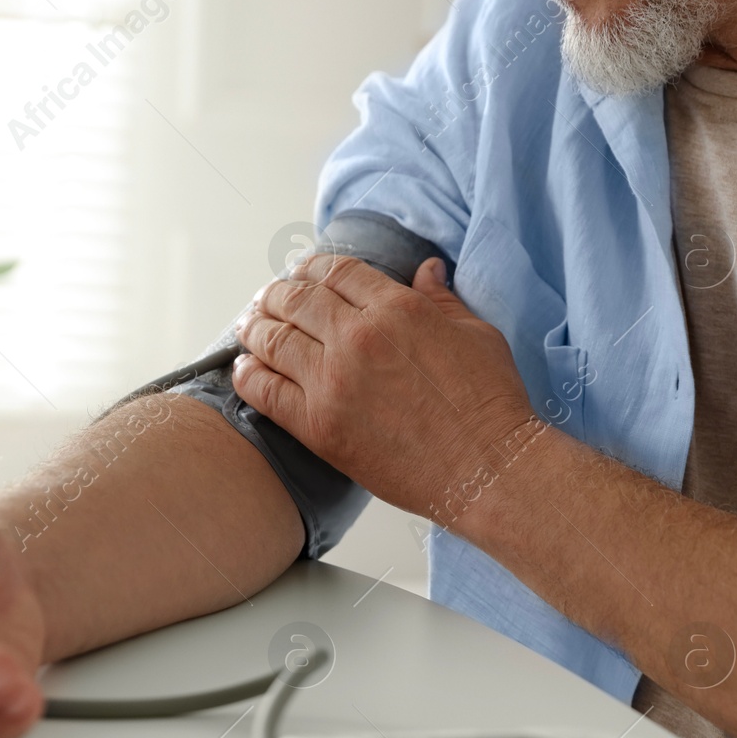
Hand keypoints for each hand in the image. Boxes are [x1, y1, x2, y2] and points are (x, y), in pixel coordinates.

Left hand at [232, 255, 537, 516]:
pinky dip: (247, 374)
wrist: (488, 469)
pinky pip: (263, 391)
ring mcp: (333, 382)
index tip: (304, 274)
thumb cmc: (491, 404)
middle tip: (270, 298)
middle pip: (296, 299)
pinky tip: (244, 368)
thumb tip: (427, 269)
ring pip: (272, 338)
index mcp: (397, 308)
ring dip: (255, 326)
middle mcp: (357, 338)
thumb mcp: (476, 334)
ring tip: (250, 325)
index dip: (314, 268)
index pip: (337, 271)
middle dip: (278, 293)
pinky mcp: (318, 426)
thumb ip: (443, 299)